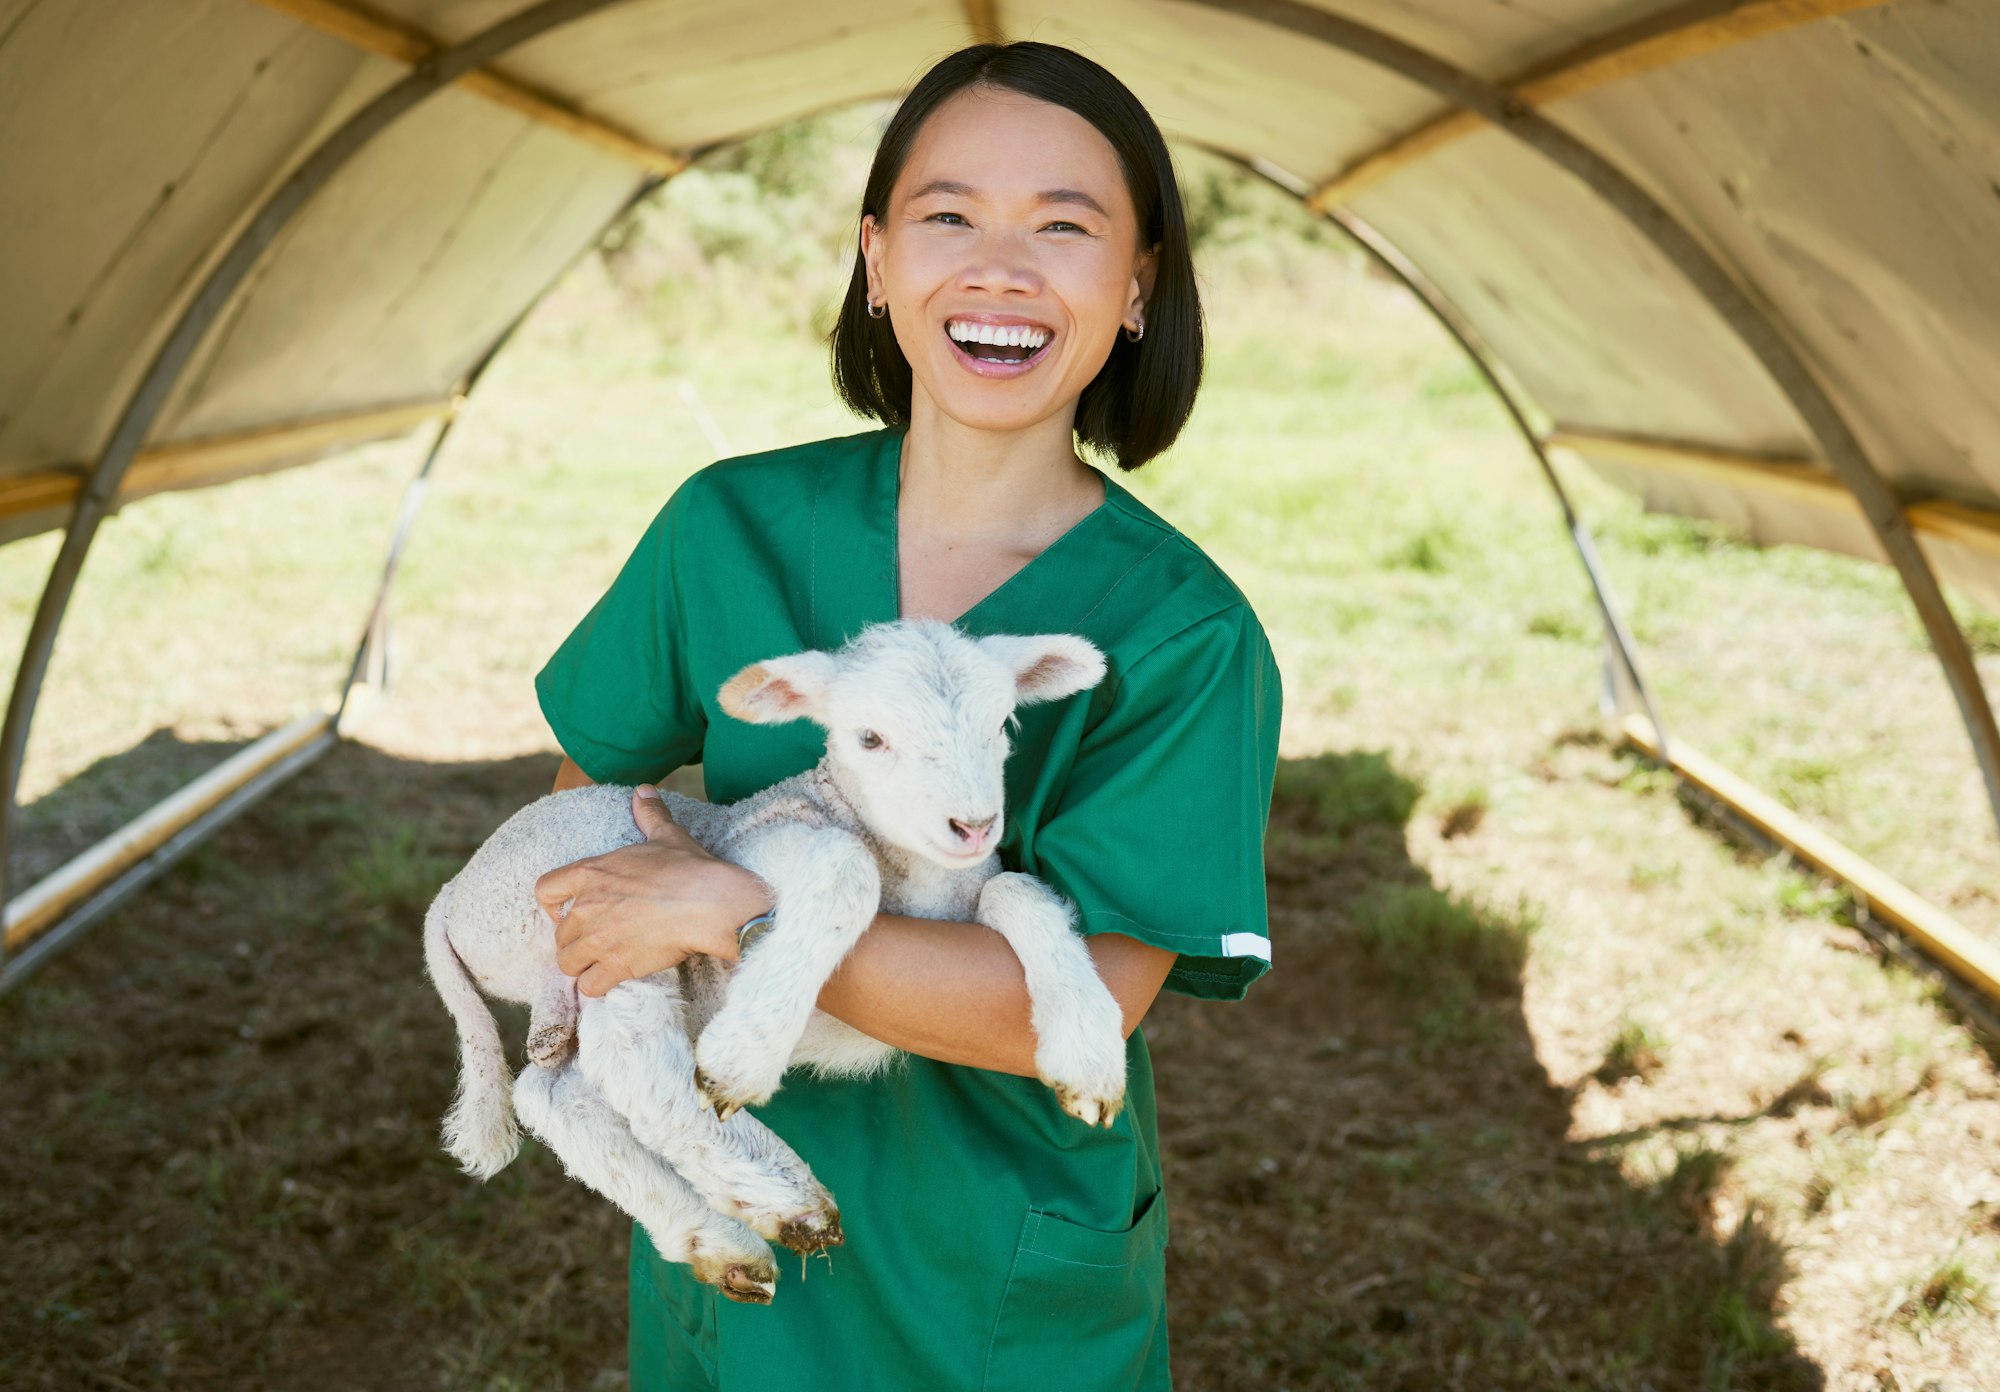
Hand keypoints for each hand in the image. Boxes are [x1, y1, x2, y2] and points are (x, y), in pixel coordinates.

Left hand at [535, 785, 771, 997]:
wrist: (711, 904)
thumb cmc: (689, 868)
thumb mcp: (667, 835)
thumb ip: (649, 813)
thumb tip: (644, 789)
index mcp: (591, 873)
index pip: (544, 889)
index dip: (552, 904)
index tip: (568, 911)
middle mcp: (586, 908)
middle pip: (558, 935)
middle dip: (575, 940)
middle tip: (598, 940)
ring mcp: (598, 940)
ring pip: (567, 964)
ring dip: (582, 965)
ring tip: (602, 962)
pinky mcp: (616, 966)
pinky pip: (589, 987)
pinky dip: (598, 986)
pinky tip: (614, 979)